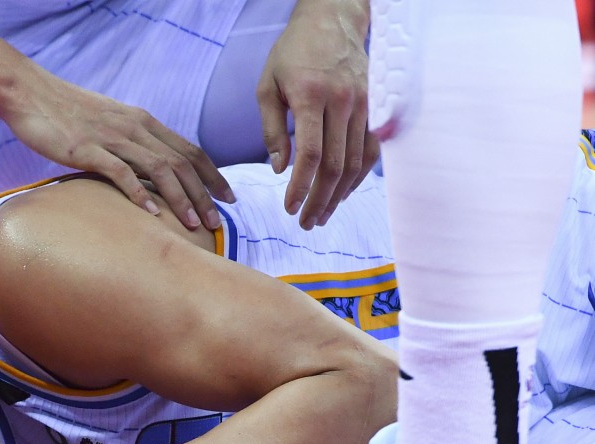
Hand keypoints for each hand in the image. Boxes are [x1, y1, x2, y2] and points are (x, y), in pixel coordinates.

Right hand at [2, 73, 235, 230]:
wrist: (30, 93)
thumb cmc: (66, 113)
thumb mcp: (108, 124)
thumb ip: (130, 143)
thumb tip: (148, 171)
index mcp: (143, 121)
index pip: (190, 150)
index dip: (213, 176)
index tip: (228, 199)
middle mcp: (135, 127)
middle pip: (182, 162)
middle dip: (204, 194)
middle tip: (217, 223)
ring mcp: (112, 137)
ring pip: (160, 168)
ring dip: (180, 198)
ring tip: (193, 224)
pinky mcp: (87, 149)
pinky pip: (121, 172)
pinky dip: (140, 193)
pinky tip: (152, 214)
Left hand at [257, 0, 376, 228]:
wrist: (333, 19)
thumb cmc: (293, 52)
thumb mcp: (268, 85)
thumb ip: (271, 129)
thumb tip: (279, 169)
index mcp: (311, 96)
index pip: (310, 155)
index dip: (301, 187)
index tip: (289, 208)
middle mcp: (343, 102)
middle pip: (335, 166)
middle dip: (319, 200)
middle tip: (305, 223)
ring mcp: (364, 105)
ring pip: (355, 163)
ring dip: (339, 195)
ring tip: (321, 216)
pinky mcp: (376, 107)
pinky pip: (370, 151)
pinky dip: (357, 177)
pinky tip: (342, 194)